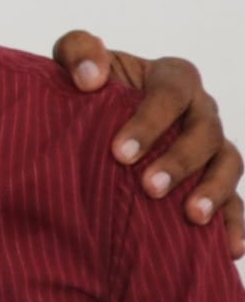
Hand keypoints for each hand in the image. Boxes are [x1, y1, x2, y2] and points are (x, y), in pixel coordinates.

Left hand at [53, 31, 243, 257]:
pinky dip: (234, 223)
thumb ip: (78, 52)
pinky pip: (235, 202)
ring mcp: (211, 146)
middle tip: (149, 187)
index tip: (119, 152)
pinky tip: (228, 249)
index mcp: (172, 78)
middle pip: (205, 132)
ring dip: (214, 191)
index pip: (172, 92)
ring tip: (191, 217)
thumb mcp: (73, 62)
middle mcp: (200, 110)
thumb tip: (89, 78)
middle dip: (179, 161)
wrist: (91, 121)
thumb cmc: (85, 88)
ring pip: (228, 164)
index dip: (150, 121)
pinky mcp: (211, 180)